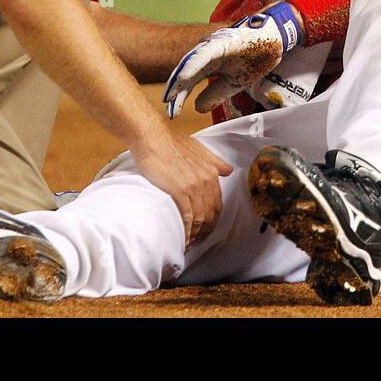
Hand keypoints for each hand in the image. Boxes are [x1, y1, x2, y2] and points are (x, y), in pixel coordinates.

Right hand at [130, 127, 233, 246]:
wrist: (152, 137)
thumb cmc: (171, 141)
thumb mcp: (199, 148)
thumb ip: (214, 161)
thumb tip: (228, 170)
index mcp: (211, 172)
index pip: (217, 203)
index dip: (213, 219)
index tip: (206, 228)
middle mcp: (206, 180)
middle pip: (211, 213)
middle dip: (206, 231)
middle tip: (198, 241)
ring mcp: (193, 186)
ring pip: (200, 218)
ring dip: (196, 234)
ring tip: (189, 244)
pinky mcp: (179, 191)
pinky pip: (187, 217)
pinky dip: (186, 231)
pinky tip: (183, 239)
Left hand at [164, 4, 303, 117]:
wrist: (275, 37)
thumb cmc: (254, 57)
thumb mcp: (234, 83)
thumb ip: (215, 94)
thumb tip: (197, 109)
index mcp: (210, 65)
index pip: (190, 82)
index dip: (180, 96)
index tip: (170, 111)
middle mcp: (208, 55)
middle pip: (187, 73)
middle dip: (176, 91)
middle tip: (166, 106)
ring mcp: (214, 47)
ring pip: (191, 62)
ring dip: (180, 78)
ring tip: (170, 93)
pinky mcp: (222, 41)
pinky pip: (205, 54)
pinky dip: (194, 64)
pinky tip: (184, 76)